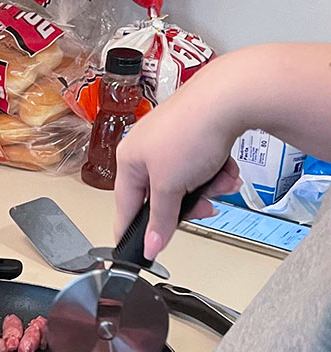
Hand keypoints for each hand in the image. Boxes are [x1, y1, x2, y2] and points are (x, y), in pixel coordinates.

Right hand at [114, 55, 242, 259]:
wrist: (232, 95)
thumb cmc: (192, 129)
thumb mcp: (170, 188)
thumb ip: (160, 220)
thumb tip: (150, 246)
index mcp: (128, 158)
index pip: (126, 206)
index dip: (132, 230)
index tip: (137, 249)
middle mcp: (147, 147)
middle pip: (162, 196)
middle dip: (187, 204)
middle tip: (202, 208)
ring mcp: (172, 138)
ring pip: (186, 182)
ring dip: (207, 188)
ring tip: (221, 182)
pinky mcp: (196, 131)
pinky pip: (202, 165)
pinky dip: (216, 171)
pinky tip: (227, 169)